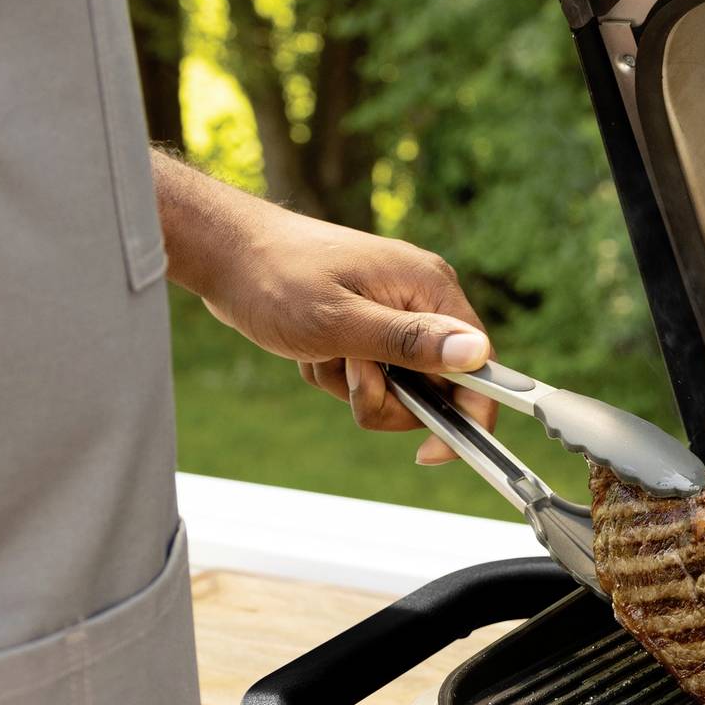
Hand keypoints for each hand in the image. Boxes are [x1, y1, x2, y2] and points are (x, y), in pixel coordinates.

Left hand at [152, 157, 496, 462]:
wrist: (226, 253)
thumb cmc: (275, 277)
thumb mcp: (340, 321)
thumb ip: (409, 342)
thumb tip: (476, 354)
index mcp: (429, 286)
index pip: (479, 364)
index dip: (467, 414)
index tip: (433, 451)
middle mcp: (420, 297)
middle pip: (436, 383)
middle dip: (387, 395)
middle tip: (347, 374)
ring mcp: (394, 310)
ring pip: (398, 385)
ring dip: (353, 385)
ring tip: (320, 353)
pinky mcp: (369, 322)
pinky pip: (370, 374)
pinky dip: (337, 374)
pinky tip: (311, 349)